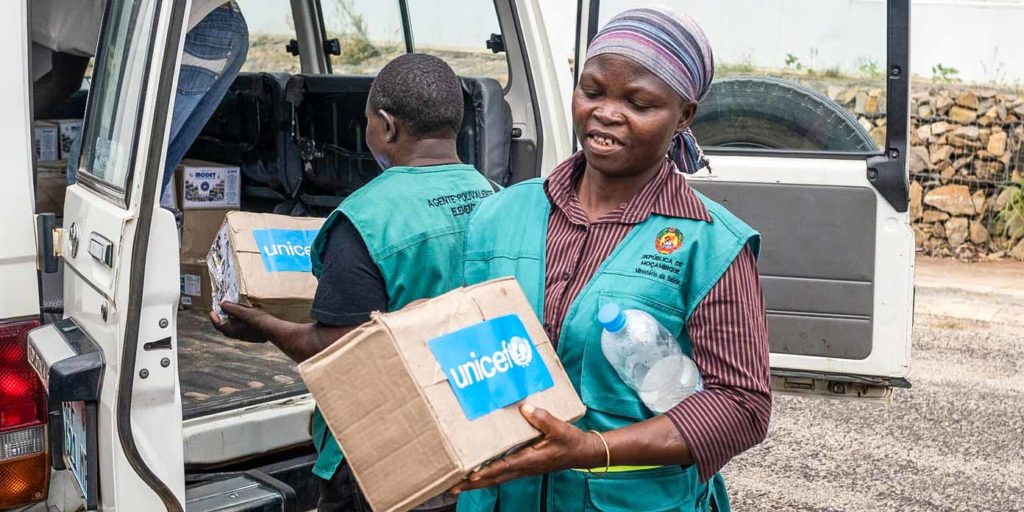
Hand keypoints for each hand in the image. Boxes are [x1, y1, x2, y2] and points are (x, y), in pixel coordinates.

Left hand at [209, 301, 268, 342]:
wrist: (272, 329)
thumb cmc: (257, 320)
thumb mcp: (242, 311)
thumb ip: (231, 307)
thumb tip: (222, 304)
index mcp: (232, 330)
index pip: (218, 324)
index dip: (214, 317)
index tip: (212, 311)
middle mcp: (237, 335)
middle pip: (225, 328)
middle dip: (222, 320)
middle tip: (222, 312)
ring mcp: (246, 337)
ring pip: (235, 329)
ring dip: (232, 321)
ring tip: (234, 314)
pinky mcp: (253, 336)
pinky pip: (243, 329)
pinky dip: (241, 323)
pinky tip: (246, 318)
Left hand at [450, 404, 602, 493]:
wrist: (581, 453)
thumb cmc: (570, 441)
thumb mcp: (559, 428)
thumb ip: (543, 418)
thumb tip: (525, 408)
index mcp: (530, 459)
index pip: (503, 467)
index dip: (486, 471)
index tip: (470, 476)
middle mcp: (523, 467)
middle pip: (493, 479)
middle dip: (472, 484)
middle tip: (451, 487)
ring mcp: (523, 469)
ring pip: (495, 479)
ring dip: (476, 483)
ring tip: (457, 485)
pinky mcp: (523, 466)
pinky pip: (501, 475)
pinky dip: (487, 477)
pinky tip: (477, 475)